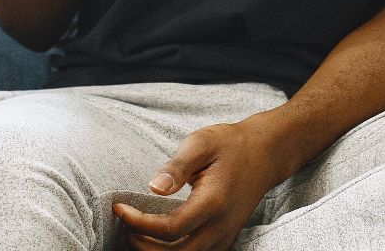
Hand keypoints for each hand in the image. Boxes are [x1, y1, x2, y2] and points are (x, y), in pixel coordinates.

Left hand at [113, 119, 291, 250]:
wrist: (266, 153)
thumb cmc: (230, 144)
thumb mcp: (201, 143)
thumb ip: (176, 167)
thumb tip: (153, 187)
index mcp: (213, 202)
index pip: (170, 228)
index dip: (139, 223)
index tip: (119, 208)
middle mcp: (221, 225)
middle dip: (143, 245)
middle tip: (124, 224)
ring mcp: (225, 235)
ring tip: (136, 231)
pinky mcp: (225, 237)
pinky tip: (157, 236)